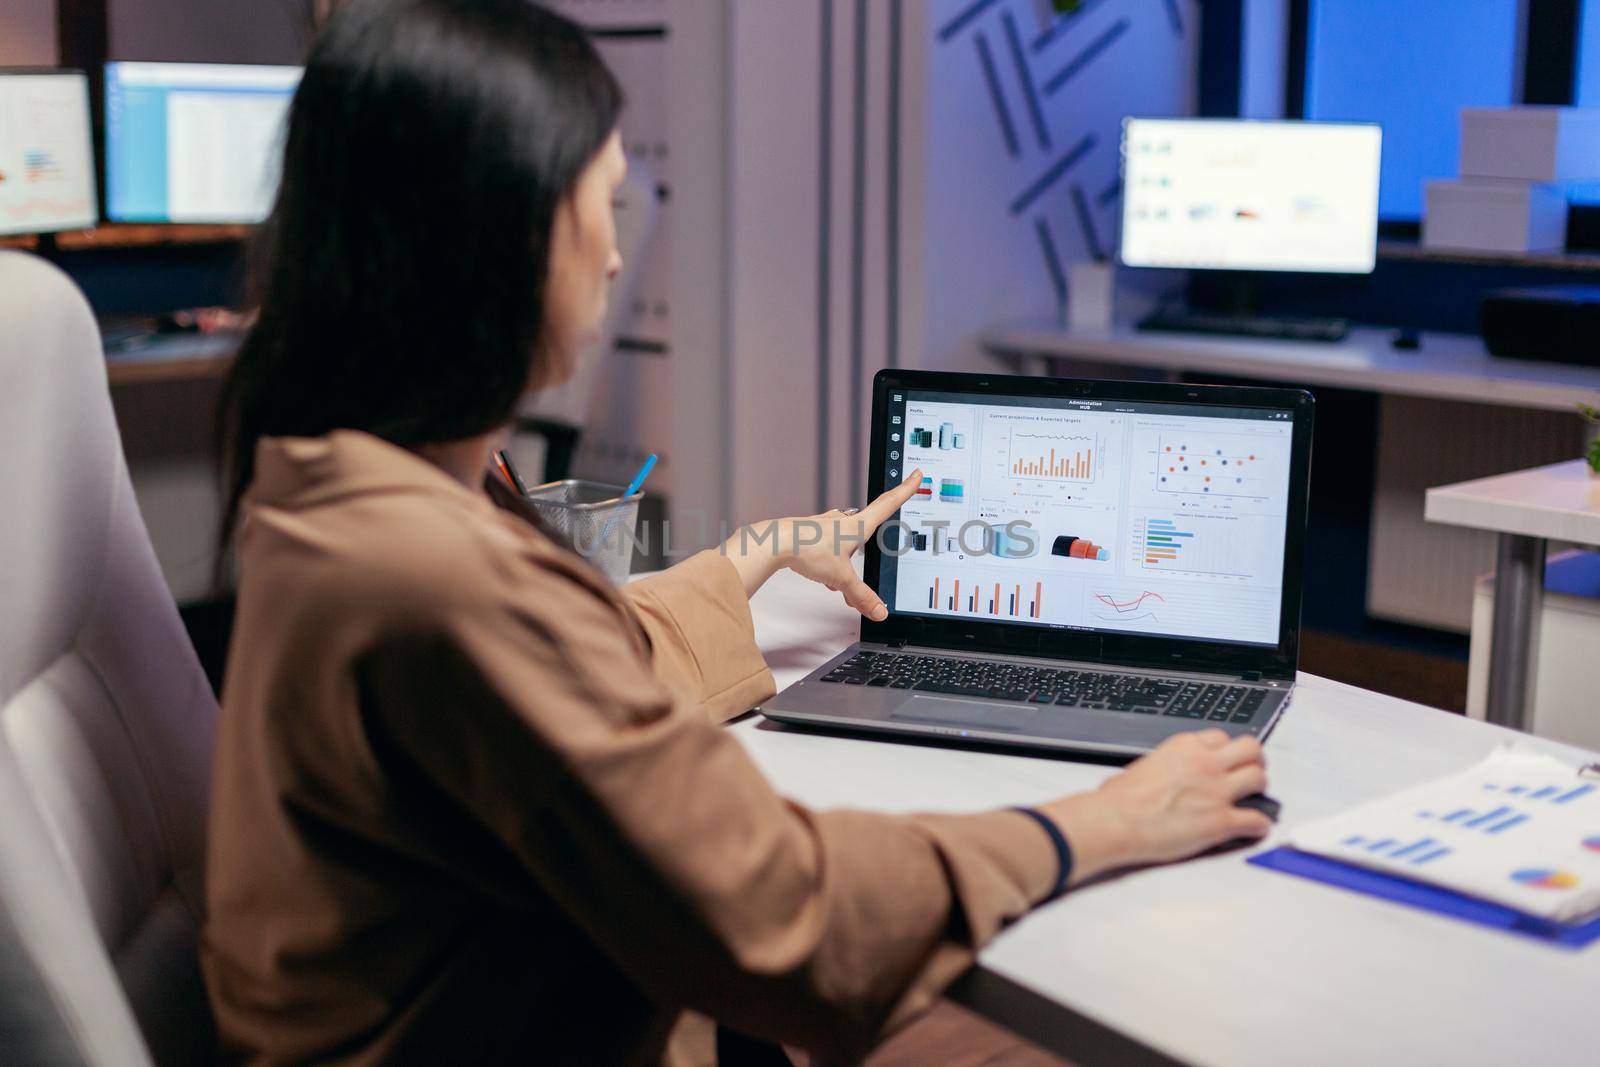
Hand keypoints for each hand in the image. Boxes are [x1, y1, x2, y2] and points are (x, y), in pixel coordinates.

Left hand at [719, 469, 923, 616]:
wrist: (774, 543)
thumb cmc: (807, 550)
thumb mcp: (841, 578)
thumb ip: (860, 596)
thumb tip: (879, 611)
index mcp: (857, 525)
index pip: (888, 504)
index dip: (905, 490)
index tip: (916, 475)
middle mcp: (842, 520)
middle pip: (865, 526)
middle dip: (867, 544)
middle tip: (868, 555)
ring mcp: (824, 524)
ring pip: (843, 540)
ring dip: (844, 557)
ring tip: (836, 578)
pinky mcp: (808, 532)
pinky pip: (825, 545)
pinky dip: (827, 560)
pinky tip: (819, 572)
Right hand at [1036, 730, 1270, 887]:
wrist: (1115, 821)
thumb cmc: (1119, 799)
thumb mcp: (1146, 764)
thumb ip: (1171, 765)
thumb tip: (1174, 777)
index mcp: (1184, 746)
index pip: (1222, 737)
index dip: (1226, 751)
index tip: (1226, 761)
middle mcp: (1205, 763)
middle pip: (1251, 749)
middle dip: (1254, 761)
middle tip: (1250, 774)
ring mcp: (1216, 791)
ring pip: (1260, 778)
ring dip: (1259, 790)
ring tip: (1253, 799)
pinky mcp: (1221, 821)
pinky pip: (1257, 819)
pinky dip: (1259, 825)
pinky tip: (1254, 828)